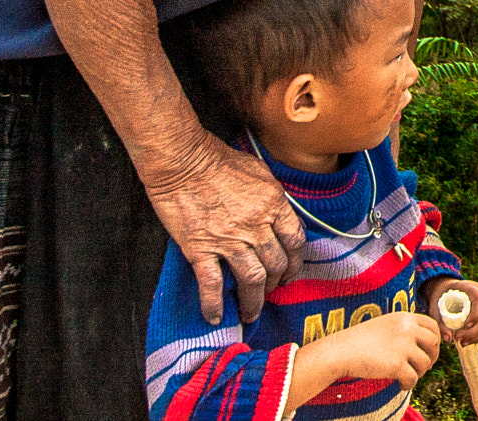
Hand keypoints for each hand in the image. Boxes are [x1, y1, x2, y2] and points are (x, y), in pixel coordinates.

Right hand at [144, 132, 305, 324]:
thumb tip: (281, 218)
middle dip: (276, 283)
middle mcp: (256, 225)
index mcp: (274, 204)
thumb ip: (273, 198)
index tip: (290, 273)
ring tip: (250, 313)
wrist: (182, 161)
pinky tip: (216, 316)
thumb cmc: (220, 160)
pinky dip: (214, 304)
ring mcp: (229, 239)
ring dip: (253, 301)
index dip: (295, 262)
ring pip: (251, 278)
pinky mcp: (200, 248)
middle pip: (276, 263)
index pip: (295, 241)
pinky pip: (212, 283)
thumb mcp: (260, 172)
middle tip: (271, 292)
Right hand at [314, 311, 441, 390]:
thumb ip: (405, 329)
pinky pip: (413, 378)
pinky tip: (399, 384)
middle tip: (422, 367)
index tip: (429, 351)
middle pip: (434, 344)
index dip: (435, 340)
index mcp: (405, 318)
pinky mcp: (397, 365)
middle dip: (431, 357)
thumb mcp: (386, 324)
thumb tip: (425, 344)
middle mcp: (408, 329)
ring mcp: (403, 346)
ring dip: (419, 372)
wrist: (340, 351)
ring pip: (425, 363)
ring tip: (405, 376)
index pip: (433, 326)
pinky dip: (408, 384)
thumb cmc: (360, 341)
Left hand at [426, 278, 477, 343]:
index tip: (464, 326)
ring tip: (464, 343)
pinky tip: (476, 341)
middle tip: (458, 340)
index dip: (476, 314)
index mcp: (473, 288)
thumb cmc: (442, 299)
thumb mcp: (436, 308)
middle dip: (474, 332)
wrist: (448, 291)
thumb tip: (448, 339)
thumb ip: (440, 323)